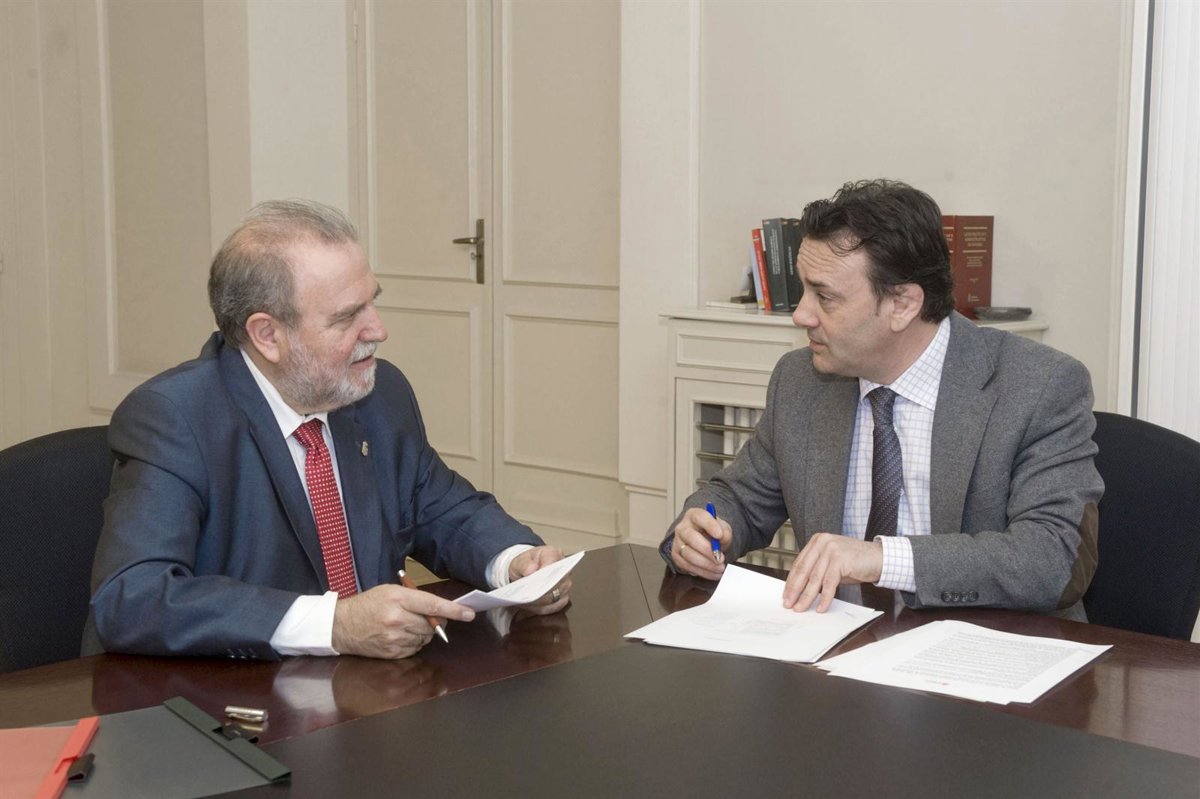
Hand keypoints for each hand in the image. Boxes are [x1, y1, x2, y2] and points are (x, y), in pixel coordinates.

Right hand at [332, 584, 474, 658]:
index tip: (469, 614)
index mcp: (397, 599)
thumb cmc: (368, 604)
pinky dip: (414, 642)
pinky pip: (415, 649)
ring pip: (425, 637)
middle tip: (428, 617)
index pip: (432, 605)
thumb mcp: (390, 591)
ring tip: (407, 625)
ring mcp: (394, 638)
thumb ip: (415, 598)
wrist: (341, 626)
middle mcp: (397, 619)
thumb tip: (441, 609)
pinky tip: (400, 635)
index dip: (453, 610)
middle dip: (436, 621)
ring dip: (424, 633)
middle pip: (432, 624)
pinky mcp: (392, 652)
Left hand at [509, 546, 571, 614]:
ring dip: (539, 602)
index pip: (553, 564)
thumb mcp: (519, 560)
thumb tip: (531, 570)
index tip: (533, 581)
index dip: (544, 574)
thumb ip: (524, 564)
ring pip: (555, 598)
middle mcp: (564, 570)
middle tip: (526, 595)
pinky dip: (540, 608)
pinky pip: (554, 607)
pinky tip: (529, 607)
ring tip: (525, 602)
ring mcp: (565, 585)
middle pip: (556, 584)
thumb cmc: (526, 564)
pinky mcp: (563, 598)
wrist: (527, 571)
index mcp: (554, 554)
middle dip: (540, 592)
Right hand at [670, 507, 731, 580]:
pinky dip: (702, 572)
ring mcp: (677, 542)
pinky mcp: (676, 556)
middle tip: (720, 559)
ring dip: (706, 564)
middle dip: (707, 550)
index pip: (699, 517)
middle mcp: (682, 528)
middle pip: (691, 537)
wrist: (705, 541)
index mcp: (694, 516)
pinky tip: (713, 572)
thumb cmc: (713, 534)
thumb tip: (722, 538)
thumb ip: (725, 532)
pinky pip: (687, 566)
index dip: (709, 525)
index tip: (719, 535)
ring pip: (689, 555)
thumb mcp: (723, 529)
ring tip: (720, 568)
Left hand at [782, 533, 882, 612]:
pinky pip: (829, 583)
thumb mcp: (832, 563)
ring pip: (814, 578)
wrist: (879, 558)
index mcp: (817, 541)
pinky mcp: (840, 560)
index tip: (786, 595)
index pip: (799, 564)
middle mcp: (822, 542)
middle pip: (804, 571)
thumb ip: (817, 570)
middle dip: (794, 590)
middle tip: (788, 604)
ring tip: (800, 608)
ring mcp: (831, 549)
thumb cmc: (855, 562)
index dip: (791, 581)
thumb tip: (799, 589)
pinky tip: (821, 608)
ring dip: (806, 596)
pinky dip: (825, 598)